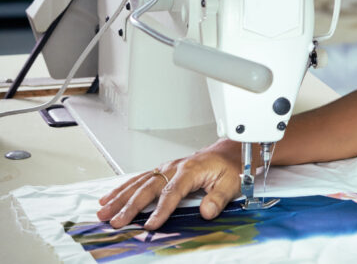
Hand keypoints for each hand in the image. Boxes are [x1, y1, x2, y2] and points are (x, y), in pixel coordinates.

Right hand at [95, 140, 239, 229]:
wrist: (228, 152)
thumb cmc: (229, 166)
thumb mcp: (231, 182)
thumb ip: (219, 198)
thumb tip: (207, 212)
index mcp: (191, 170)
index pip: (172, 192)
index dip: (161, 210)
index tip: (151, 225)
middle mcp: (175, 167)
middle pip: (148, 188)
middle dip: (130, 206)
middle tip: (116, 221)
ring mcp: (166, 168)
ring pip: (139, 182)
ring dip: (120, 197)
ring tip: (104, 211)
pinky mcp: (162, 171)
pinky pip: (139, 179)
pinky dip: (122, 189)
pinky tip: (109, 198)